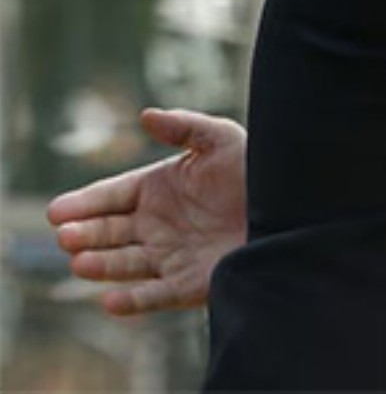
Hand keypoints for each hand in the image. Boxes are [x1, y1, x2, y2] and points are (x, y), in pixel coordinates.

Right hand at [46, 108, 246, 315]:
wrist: (295, 208)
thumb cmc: (258, 168)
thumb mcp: (222, 140)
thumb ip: (184, 127)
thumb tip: (145, 115)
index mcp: (158, 188)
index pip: (111, 197)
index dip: (84, 203)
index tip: (58, 211)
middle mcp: (158, 224)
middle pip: (109, 232)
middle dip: (85, 234)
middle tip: (67, 235)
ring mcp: (171, 255)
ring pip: (124, 264)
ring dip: (101, 265)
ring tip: (81, 261)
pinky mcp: (190, 284)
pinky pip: (154, 296)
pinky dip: (132, 302)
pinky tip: (110, 301)